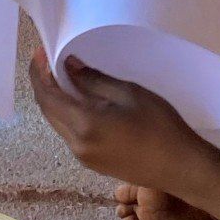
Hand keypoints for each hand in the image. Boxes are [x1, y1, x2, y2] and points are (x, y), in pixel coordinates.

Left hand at [29, 46, 207, 194]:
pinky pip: (71, 134)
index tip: (40, 52)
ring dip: (56, 100)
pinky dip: (68, 114)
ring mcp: (84, 157)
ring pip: (58, 123)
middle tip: (49, 60)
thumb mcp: (128, 93)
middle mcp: (76, 144)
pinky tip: (80, 100)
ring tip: (64, 76)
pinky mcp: (93, 163)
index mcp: (84, 124)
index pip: (47, 96)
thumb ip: (94, 79)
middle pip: (48, 111)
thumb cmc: (160, 126)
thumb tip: (69, 66)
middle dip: (44, 84)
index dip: (38, 73)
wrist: (180, 168)